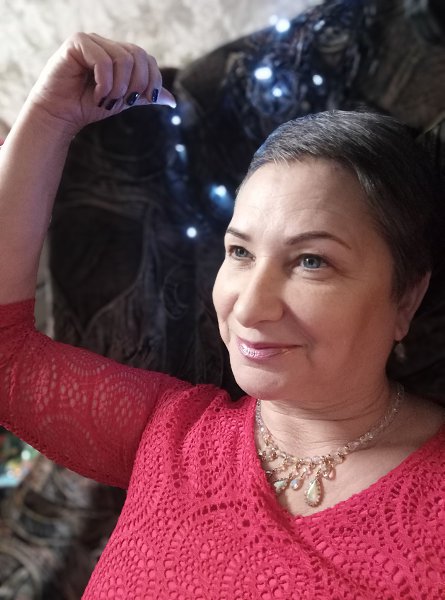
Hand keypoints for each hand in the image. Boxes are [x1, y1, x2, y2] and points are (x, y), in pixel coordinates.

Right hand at [27, 32, 175, 133]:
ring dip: (118, 88)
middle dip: (137, 84)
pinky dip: (105, 84)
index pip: (148, 59)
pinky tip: (96, 95)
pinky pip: (104, 61)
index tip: (146, 100)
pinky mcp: (77, 43)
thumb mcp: (123, 101)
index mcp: (119, 54)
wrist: (61, 115)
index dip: (153, 79)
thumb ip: (144, 96)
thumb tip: (172, 101)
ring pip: (123, 59)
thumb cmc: (88, 106)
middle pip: (139, 56)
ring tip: (105, 100)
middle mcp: (107, 44)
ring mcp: (92, 41)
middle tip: (124, 101)